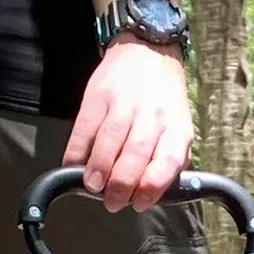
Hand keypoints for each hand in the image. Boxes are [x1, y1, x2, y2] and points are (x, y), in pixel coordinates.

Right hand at [64, 39, 192, 212]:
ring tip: (93, 186)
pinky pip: (85, 127)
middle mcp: (152, 114)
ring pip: (110, 140)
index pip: (167, 161)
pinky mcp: (98, 94)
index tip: (139, 202)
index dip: (152, 186)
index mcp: (176, 127)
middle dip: (121, 183)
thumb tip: (155, 193)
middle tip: (112, 202)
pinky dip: (77, 150)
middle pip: (136, 154)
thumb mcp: (179, 127)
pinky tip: (73, 165)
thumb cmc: (164, 101)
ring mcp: (123, 103)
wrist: (148, 50)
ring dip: (99, 168)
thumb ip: (171, 159)